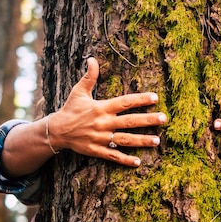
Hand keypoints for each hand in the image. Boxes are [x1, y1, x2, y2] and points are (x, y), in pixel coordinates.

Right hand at [49, 57, 166, 166]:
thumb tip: (92, 59)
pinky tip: (138, 162)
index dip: (140, 99)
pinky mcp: (96, 150)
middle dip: (147, 120)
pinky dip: (125, 160)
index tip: (155, 97)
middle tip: (164, 118)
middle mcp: (103, 123)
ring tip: (157, 141)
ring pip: (125, 140)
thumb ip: (90, 77)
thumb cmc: (71, 109)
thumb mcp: (79, 91)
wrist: (56, 131)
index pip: (124, 102)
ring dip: (142, 141)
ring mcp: (100, 138)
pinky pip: (113, 156)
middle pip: (129, 121)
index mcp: (101, 108)